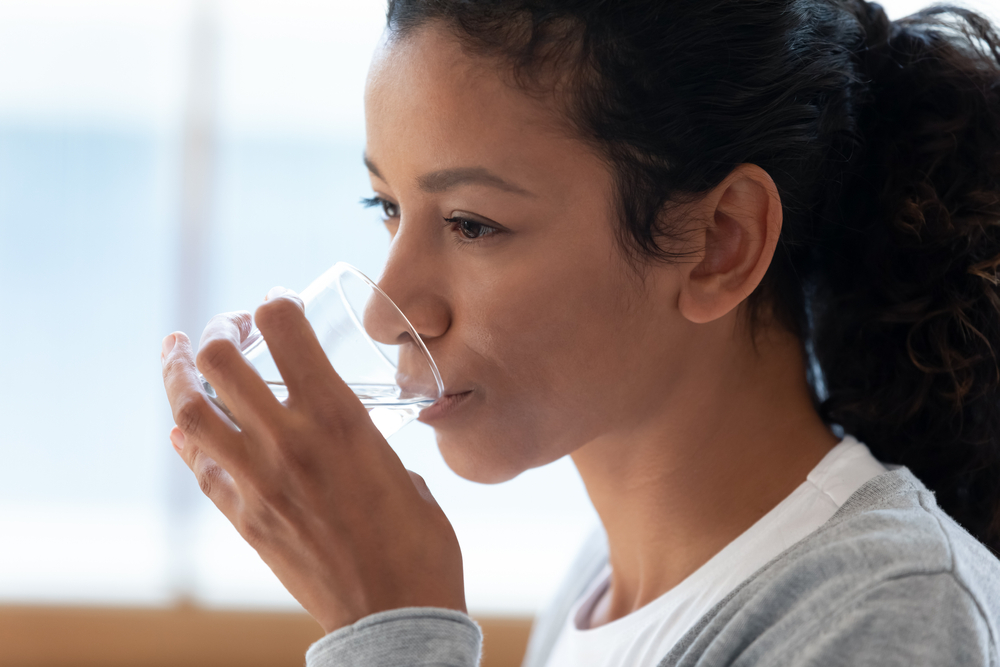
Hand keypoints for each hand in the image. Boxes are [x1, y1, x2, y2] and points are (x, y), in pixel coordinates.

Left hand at [160, 289, 465, 632]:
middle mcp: (289, 440)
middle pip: (221, 360)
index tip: (275, 306)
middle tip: (229, 330)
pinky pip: (199, 467)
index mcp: (339, 418)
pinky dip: (189, 439)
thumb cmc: (419, 544)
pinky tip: (187, 428)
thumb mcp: (401, 471)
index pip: (283, 329)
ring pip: (191, 410)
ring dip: (180, 375)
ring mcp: (258, 481)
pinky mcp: (244, 519)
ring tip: (179, 356)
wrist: (395, 618)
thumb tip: (344, 440)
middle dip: (220, 333)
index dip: (274, 305)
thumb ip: (364, 445)